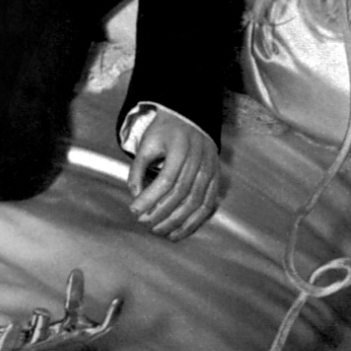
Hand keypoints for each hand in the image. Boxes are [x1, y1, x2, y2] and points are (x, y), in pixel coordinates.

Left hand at [127, 112, 219, 239]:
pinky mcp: (215, 178)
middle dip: (160, 213)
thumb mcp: (147, 143)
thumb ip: (138, 169)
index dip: (150, 198)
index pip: (166, 179)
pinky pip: (207, 205)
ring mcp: (210, 169)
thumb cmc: (165, 131)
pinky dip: (194, 222)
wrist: (189, 118)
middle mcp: (199, 159)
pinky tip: (180, 232)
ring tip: (159, 231)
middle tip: (144, 223)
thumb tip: (135, 196)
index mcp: (181, 148)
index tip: (134, 210)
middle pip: (181, 193)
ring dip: (176, 221)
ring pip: (195, 202)